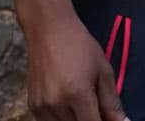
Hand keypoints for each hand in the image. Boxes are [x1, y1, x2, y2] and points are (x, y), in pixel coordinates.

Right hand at [12, 0, 127, 120]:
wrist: (49, 32)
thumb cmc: (81, 47)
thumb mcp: (103, 71)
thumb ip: (111, 102)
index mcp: (76, 95)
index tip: (112, 120)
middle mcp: (56, 105)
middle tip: (101, 111)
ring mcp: (41, 107)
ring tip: (87, 105)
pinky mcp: (32, 106)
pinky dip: (63, 119)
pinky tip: (71, 105)